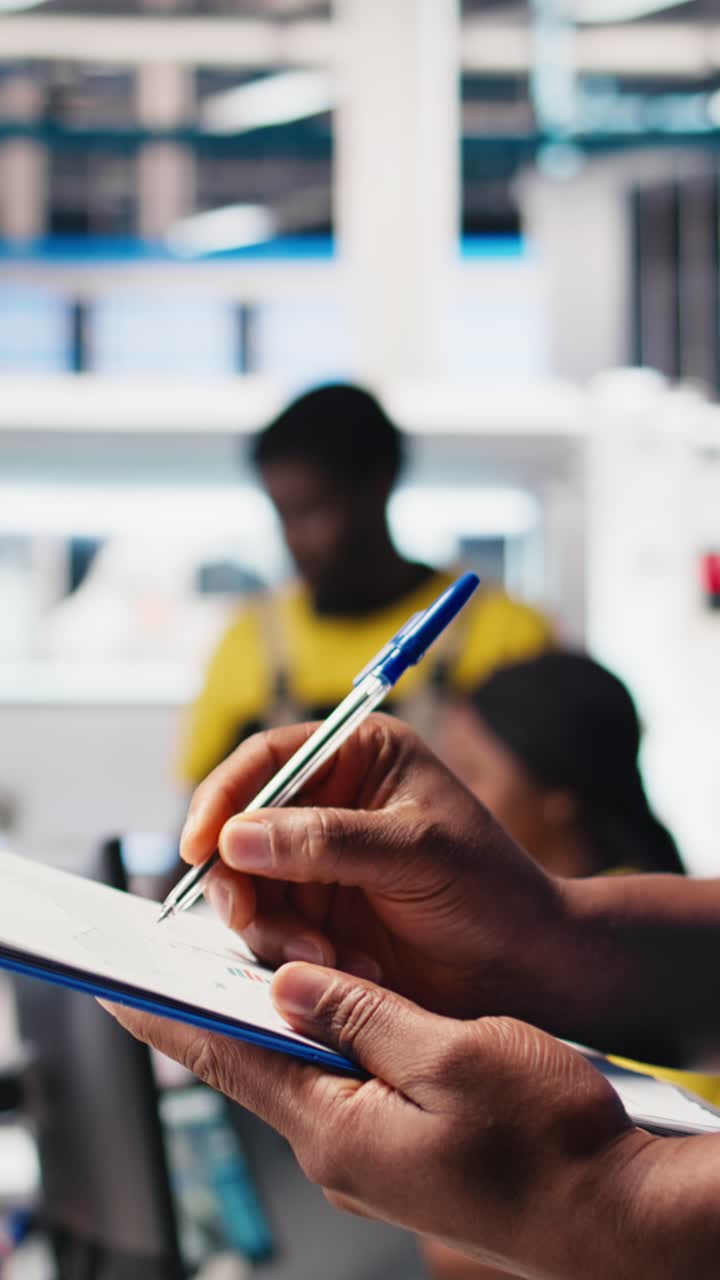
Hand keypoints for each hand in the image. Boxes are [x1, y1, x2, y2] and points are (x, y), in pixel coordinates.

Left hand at [104, 965, 676, 1279]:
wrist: (616, 1216)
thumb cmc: (547, 1139)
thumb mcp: (451, 1054)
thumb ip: (360, 1017)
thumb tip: (286, 986)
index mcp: (338, 1129)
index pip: (226, 1061)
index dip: (165, 1018)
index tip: (116, 985)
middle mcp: (340, 1153)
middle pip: (255, 1065)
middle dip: (214, 1007)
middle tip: (175, 955)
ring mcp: (371, 1162)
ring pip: (301, 1072)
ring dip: (275, 1021)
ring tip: (252, 964)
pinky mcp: (402, 1157)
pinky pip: (342, 1089)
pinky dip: (324, 1043)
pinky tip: (332, 1009)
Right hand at [180, 716, 565, 1021]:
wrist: (527, 968)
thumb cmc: (491, 891)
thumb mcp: (414, 853)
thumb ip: (326, 841)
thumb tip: (235, 835)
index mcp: (358, 756)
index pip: (266, 760)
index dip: (222, 798)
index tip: (198, 846)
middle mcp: (330, 803)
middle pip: (240, 828)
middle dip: (239, 879)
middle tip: (248, 920)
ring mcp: (319, 863)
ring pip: (248, 888)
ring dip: (273, 928)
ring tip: (330, 955)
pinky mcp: (318, 916)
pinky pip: (270, 933)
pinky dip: (293, 956)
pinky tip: (347, 969)